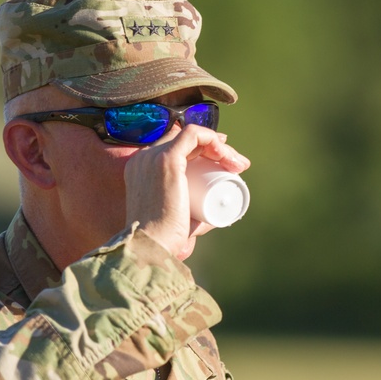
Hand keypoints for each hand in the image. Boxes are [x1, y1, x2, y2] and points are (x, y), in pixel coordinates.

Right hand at [124, 125, 249, 259]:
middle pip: (186, 141)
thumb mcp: (176, 221)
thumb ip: (192, 219)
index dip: (202, 148)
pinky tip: (226, 153)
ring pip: (194, 136)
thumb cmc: (164, 240)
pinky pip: (193, 134)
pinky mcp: (166, 159)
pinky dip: (213, 138)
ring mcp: (153, 156)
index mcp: (141, 169)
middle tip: (237, 165)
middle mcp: (144, 158)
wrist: (151, 245)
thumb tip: (213, 219)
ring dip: (220, 146)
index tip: (225, 161)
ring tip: (238, 164)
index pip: (175, 146)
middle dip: (216, 147)